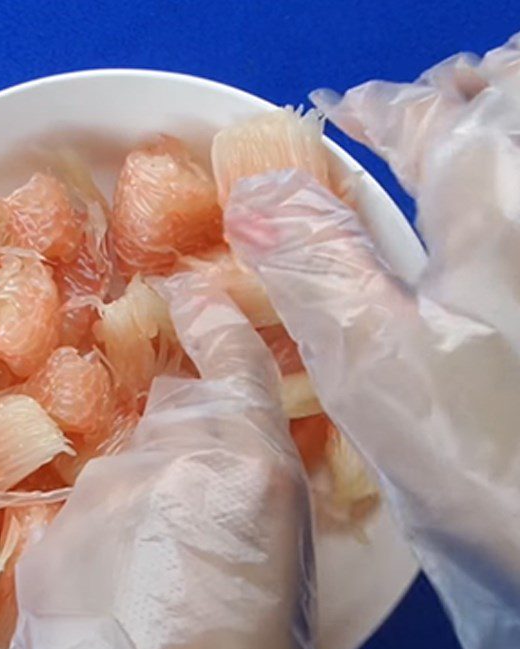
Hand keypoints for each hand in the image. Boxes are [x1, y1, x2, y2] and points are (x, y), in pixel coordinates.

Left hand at [0, 274, 316, 648]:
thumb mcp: (287, 575)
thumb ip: (252, 507)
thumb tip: (226, 492)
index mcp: (251, 466)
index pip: (231, 361)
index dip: (211, 320)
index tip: (186, 293)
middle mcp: (170, 457)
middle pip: (164, 426)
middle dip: (172, 461)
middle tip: (184, 532)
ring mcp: (99, 492)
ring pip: (114, 479)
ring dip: (130, 513)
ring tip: (145, 587)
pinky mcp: (47, 536)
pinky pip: (74, 526)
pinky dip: (90, 552)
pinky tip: (105, 605)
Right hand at [226, 33, 519, 648]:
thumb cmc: (485, 453)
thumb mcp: (374, 359)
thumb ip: (313, 263)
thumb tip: (256, 189)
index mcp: (495, 200)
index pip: (424, 120)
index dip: (374, 108)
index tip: (341, 108)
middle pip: (511, 100)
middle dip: (458, 94)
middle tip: (413, 112)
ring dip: (498, 123)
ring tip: (459, 139)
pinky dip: (508, 187)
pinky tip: (489, 225)